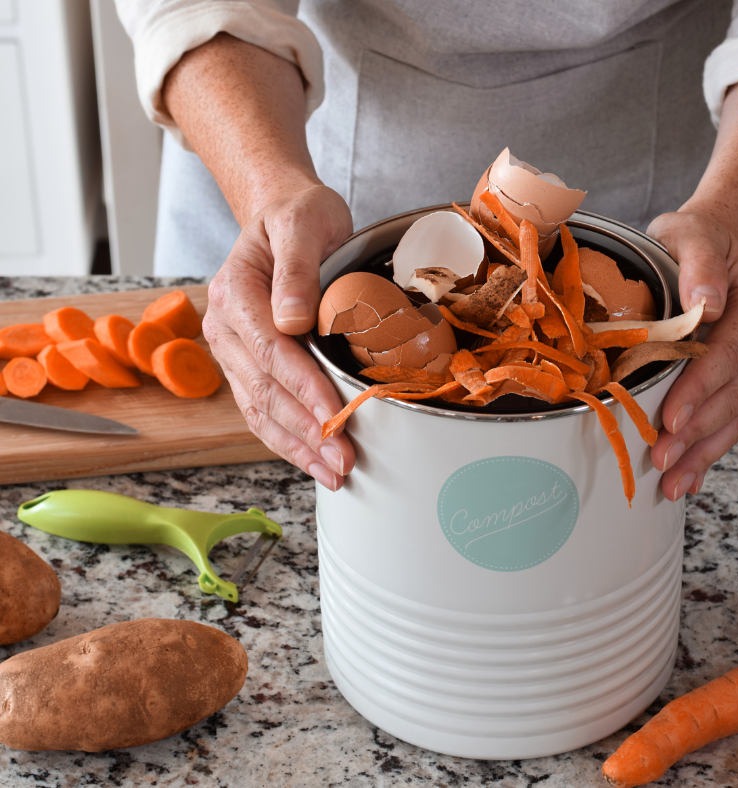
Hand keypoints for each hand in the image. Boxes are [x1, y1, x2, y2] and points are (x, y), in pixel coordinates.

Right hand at [202, 184, 355, 489]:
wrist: (284, 215)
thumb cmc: (299, 217)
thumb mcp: (303, 223)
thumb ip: (297, 269)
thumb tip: (293, 319)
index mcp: (235, 292)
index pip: (271, 350)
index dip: (303, 387)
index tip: (333, 415)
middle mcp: (224, 326)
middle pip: (263, 389)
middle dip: (305, 430)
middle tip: (342, 460)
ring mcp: (233, 350)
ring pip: (259, 409)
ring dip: (297, 446)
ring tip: (333, 472)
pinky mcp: (247, 364)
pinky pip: (262, 408)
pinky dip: (287, 439)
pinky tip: (313, 460)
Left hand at [645, 210, 737, 499]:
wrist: (709, 249)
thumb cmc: (694, 241)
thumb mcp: (692, 235)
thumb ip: (699, 264)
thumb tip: (709, 302)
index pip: (729, 356)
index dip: (701, 390)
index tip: (672, 418)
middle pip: (734, 397)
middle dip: (696, 434)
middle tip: (661, 460)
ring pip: (734, 420)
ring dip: (702, 454)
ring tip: (672, 484)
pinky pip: (729, 424)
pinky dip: (708, 453)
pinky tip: (687, 479)